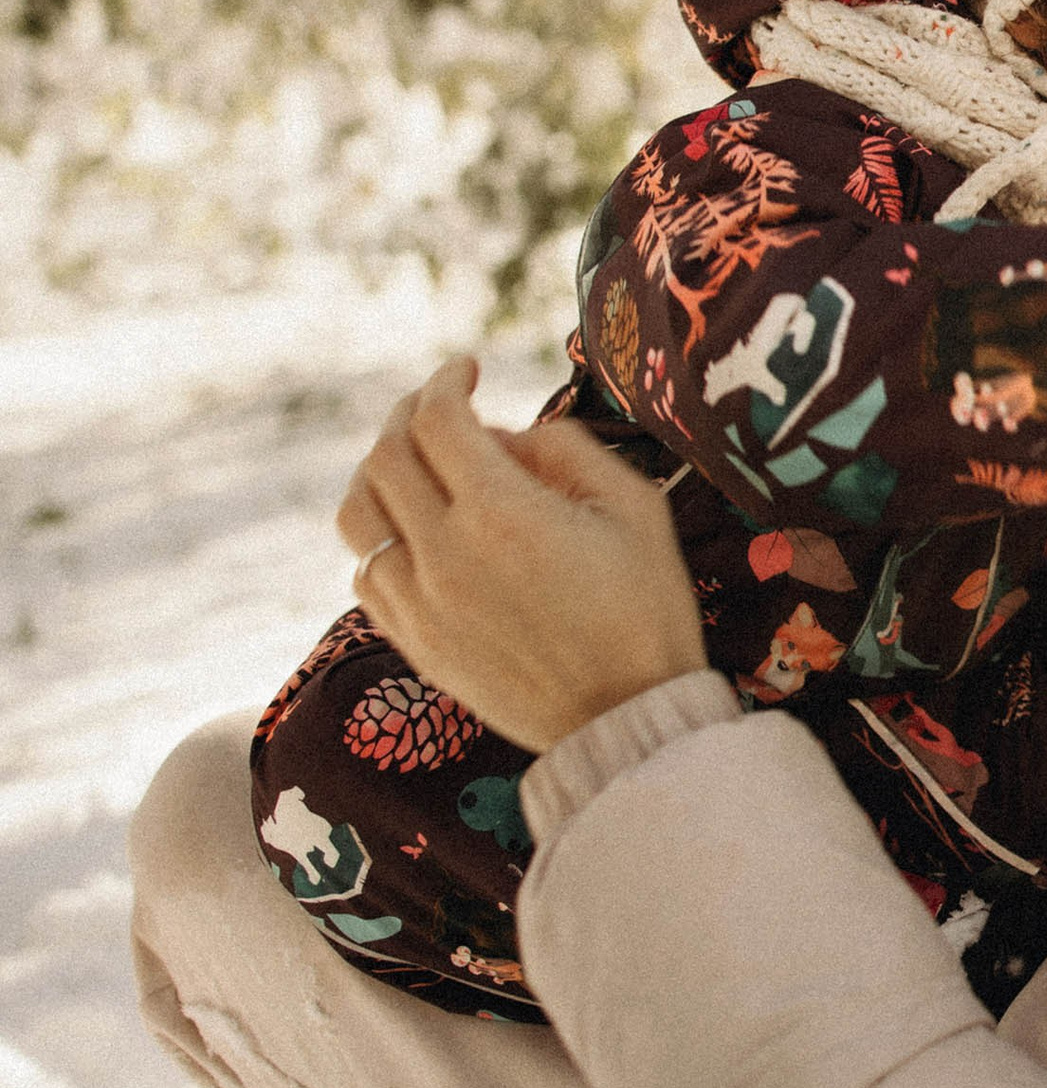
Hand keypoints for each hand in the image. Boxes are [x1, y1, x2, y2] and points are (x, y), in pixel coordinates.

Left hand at [339, 356, 708, 752]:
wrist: (628, 718)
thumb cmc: (646, 607)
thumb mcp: (635, 507)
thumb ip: (565, 449)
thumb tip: (501, 437)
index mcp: (503, 513)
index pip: (437, 419)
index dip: (445, 380)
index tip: (467, 370)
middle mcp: (445, 554)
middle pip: (387, 456)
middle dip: (408, 413)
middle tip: (439, 404)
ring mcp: (420, 603)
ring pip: (358, 514)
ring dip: (378, 473)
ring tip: (413, 464)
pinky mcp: (414, 643)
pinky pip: (367, 572)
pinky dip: (381, 537)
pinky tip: (416, 533)